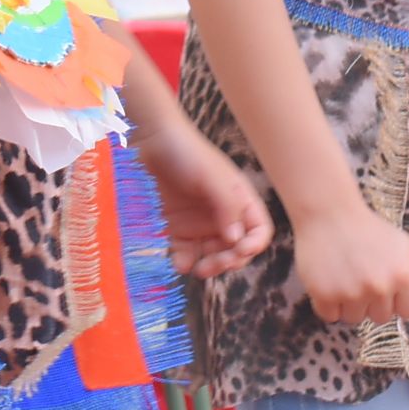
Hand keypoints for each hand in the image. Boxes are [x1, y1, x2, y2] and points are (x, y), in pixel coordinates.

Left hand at [133, 119, 273, 279]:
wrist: (150, 140)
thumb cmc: (186, 153)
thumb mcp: (211, 177)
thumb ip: (228, 206)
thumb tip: (237, 240)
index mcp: (239, 200)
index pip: (258, 230)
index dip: (253, 244)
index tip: (240, 250)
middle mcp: (223, 214)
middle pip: (236, 248)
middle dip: (230, 260)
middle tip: (214, 264)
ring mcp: (199, 222)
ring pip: (212, 255)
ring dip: (209, 266)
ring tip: (198, 269)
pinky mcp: (177, 227)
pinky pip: (186, 252)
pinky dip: (185, 262)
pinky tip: (179, 263)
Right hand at [291, 200, 408, 326]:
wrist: (329, 212)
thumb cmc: (371, 231)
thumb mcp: (407, 248)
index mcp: (404, 276)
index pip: (407, 312)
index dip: (397, 297)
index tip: (385, 278)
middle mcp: (379, 287)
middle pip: (381, 318)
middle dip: (374, 301)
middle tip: (363, 273)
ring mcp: (351, 293)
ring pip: (355, 318)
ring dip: (351, 303)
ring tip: (346, 274)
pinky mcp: (324, 295)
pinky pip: (331, 316)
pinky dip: (328, 303)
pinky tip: (329, 279)